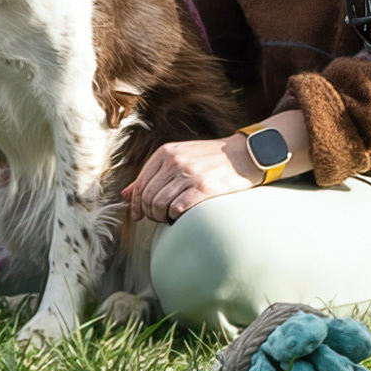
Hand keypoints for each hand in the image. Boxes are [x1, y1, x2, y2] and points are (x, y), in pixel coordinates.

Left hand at [131, 133, 263, 222]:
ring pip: (158, 206)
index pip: (139, 185)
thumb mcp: (179, 158)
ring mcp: (188, 174)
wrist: (245, 156)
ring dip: (162, 217)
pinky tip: (183, 215)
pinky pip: (176, 210)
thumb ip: (152, 175)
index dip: (137, 204)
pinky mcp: (202, 188)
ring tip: (171, 216)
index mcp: (166, 152)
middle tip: (160, 217)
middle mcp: (174, 161)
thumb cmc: (211, 160)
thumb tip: (125, 194)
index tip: (141, 215)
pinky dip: (175, 218)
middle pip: (146, 197)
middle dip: (149, 213)